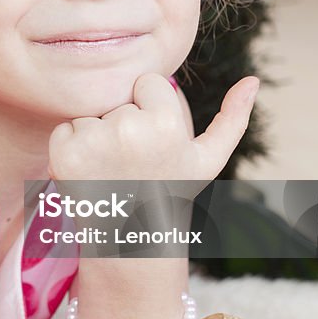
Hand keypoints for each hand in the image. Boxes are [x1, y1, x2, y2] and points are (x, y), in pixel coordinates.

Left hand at [47, 74, 258, 185]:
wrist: (131, 239)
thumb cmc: (171, 192)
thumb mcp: (208, 158)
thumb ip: (234, 117)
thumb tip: (253, 79)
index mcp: (167, 123)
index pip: (146, 82)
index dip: (150, 107)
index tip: (155, 140)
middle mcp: (129, 129)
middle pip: (119, 97)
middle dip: (123, 120)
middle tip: (133, 159)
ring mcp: (94, 142)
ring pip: (91, 113)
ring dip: (97, 134)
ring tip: (113, 167)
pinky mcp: (65, 155)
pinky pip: (65, 129)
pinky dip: (72, 147)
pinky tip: (90, 172)